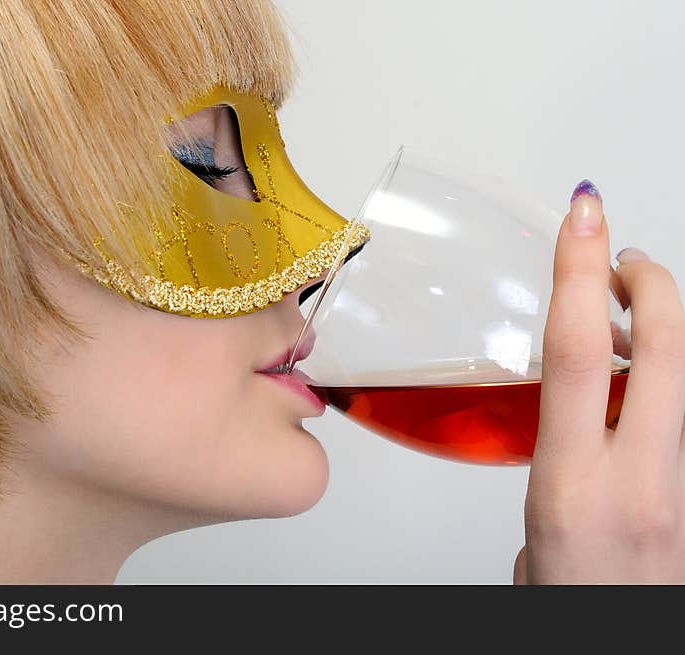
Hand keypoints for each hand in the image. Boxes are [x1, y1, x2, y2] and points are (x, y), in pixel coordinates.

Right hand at [514, 180, 684, 583]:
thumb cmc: (574, 613)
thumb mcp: (531, 551)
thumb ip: (550, 493)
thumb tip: (566, 459)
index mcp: (576, 488)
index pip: (582, 351)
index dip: (579, 271)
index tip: (583, 215)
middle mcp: (643, 481)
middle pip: (672, 347)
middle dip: (655, 280)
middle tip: (623, 253)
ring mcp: (684, 489)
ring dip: (666, 330)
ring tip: (635, 309)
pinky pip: (683, 420)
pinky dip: (668, 383)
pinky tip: (649, 387)